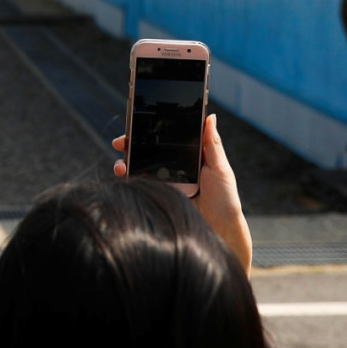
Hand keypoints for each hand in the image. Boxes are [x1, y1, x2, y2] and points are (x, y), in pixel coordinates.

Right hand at [110, 115, 250, 269]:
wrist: (219, 231)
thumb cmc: (225, 201)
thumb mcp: (221, 169)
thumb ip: (212, 144)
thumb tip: (209, 117)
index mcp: (188, 158)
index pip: (167, 139)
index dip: (152, 129)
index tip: (139, 121)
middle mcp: (173, 169)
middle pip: (148, 151)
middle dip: (131, 143)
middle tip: (122, 140)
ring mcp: (163, 184)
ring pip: (138, 167)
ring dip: (125, 160)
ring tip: (121, 162)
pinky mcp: (157, 197)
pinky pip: (138, 186)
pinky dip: (127, 178)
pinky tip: (123, 174)